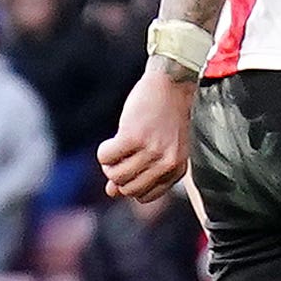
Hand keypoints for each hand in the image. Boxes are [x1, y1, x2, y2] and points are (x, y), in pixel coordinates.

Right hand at [99, 65, 193, 206]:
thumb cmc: (166, 116)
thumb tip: (111, 192)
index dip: (130, 185)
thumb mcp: (161, 148)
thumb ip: (142, 172)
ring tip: (115, 148)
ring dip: (109, 164)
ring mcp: (150, 151)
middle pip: (128, 188)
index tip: (128, 170)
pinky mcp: (133, 137)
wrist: (172, 84)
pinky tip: (112, 140)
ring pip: (115, 174)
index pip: (144, 196)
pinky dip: (104, 151)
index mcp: (176, 170)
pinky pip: (106, 157)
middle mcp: (166, 163)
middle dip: (117, 176)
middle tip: (119, 158)